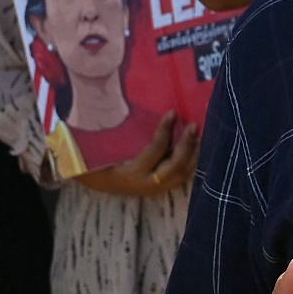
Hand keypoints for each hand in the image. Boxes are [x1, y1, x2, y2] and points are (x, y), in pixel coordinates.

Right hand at [79, 114, 198, 197]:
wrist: (94, 181)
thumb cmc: (99, 158)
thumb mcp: (107, 145)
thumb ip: (124, 130)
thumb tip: (132, 103)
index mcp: (131, 173)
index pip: (156, 151)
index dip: (165, 131)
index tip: (172, 112)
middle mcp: (146, 184)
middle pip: (176, 166)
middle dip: (187, 145)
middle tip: (193, 125)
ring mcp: (155, 189)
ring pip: (182, 174)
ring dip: (193, 154)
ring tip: (198, 135)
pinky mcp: (160, 189)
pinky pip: (181, 176)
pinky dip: (190, 162)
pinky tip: (194, 147)